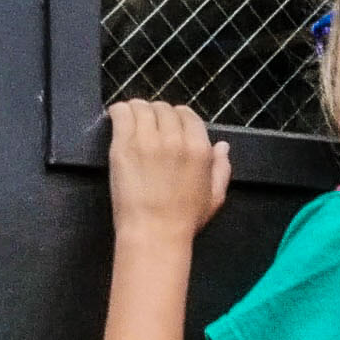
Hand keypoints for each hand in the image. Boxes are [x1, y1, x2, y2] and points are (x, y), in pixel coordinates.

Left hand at [106, 101, 229, 242]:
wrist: (154, 233)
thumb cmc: (185, 220)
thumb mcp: (215, 197)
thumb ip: (222, 169)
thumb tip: (222, 146)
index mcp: (199, 148)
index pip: (187, 115)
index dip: (177, 117)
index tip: (168, 126)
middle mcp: (175, 138)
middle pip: (163, 108)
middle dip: (157, 114)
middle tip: (149, 126)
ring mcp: (147, 140)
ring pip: (141, 106)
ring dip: (137, 110)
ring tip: (131, 119)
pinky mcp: (123, 145)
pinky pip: (121, 113)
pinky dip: (119, 111)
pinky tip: (117, 117)